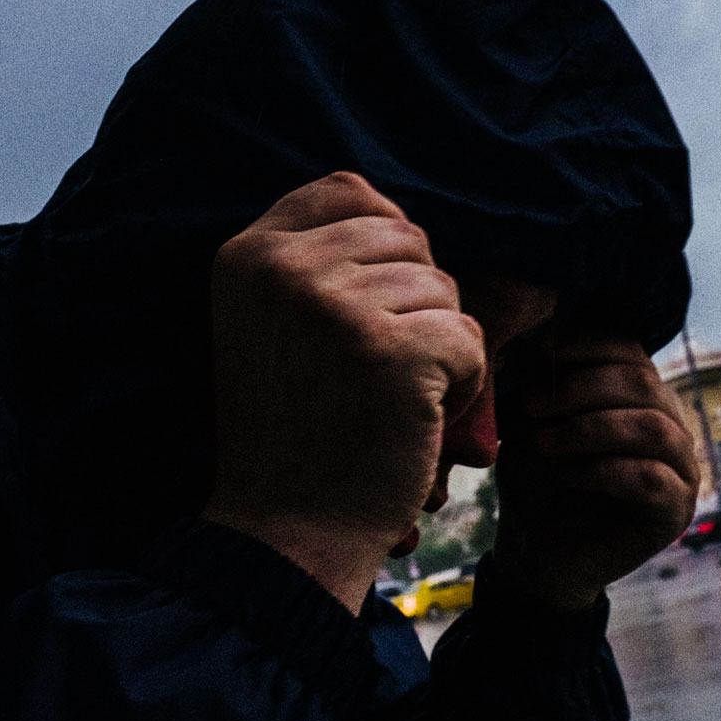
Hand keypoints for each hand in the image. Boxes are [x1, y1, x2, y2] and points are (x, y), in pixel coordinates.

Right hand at [205, 172, 485, 611]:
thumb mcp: (270, 326)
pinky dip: (465, 386)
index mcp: (249, 254)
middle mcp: (285, 268)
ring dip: (440, 348)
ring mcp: (338, 307)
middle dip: (417, 302)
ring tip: (390, 402)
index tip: (371, 311)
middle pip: (408, 237)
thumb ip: (318, 262)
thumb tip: (405, 220)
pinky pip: (472, 336)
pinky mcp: (394, 351)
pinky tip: (417, 422)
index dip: (385, 240)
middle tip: (377, 372)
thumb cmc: (295, 434)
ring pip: (445, 288)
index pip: (349, 188)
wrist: (285, 532)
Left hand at [492, 335, 698, 610]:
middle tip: (530, 406)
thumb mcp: (529, 424)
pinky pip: (650, 478)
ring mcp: (680, 468)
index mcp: (638, 393)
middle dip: (579, 388)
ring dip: (590, 428)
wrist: (538, 555)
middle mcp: (669, 423)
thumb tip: (523, 336)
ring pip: (653, 428)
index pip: (627, 347)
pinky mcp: (676, 511)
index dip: (581, 344)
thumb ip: (536, 383)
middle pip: (641, 382)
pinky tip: (564, 475)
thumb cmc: (535, 482)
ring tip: (543, 442)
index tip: (530, 353)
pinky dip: (601, 471)